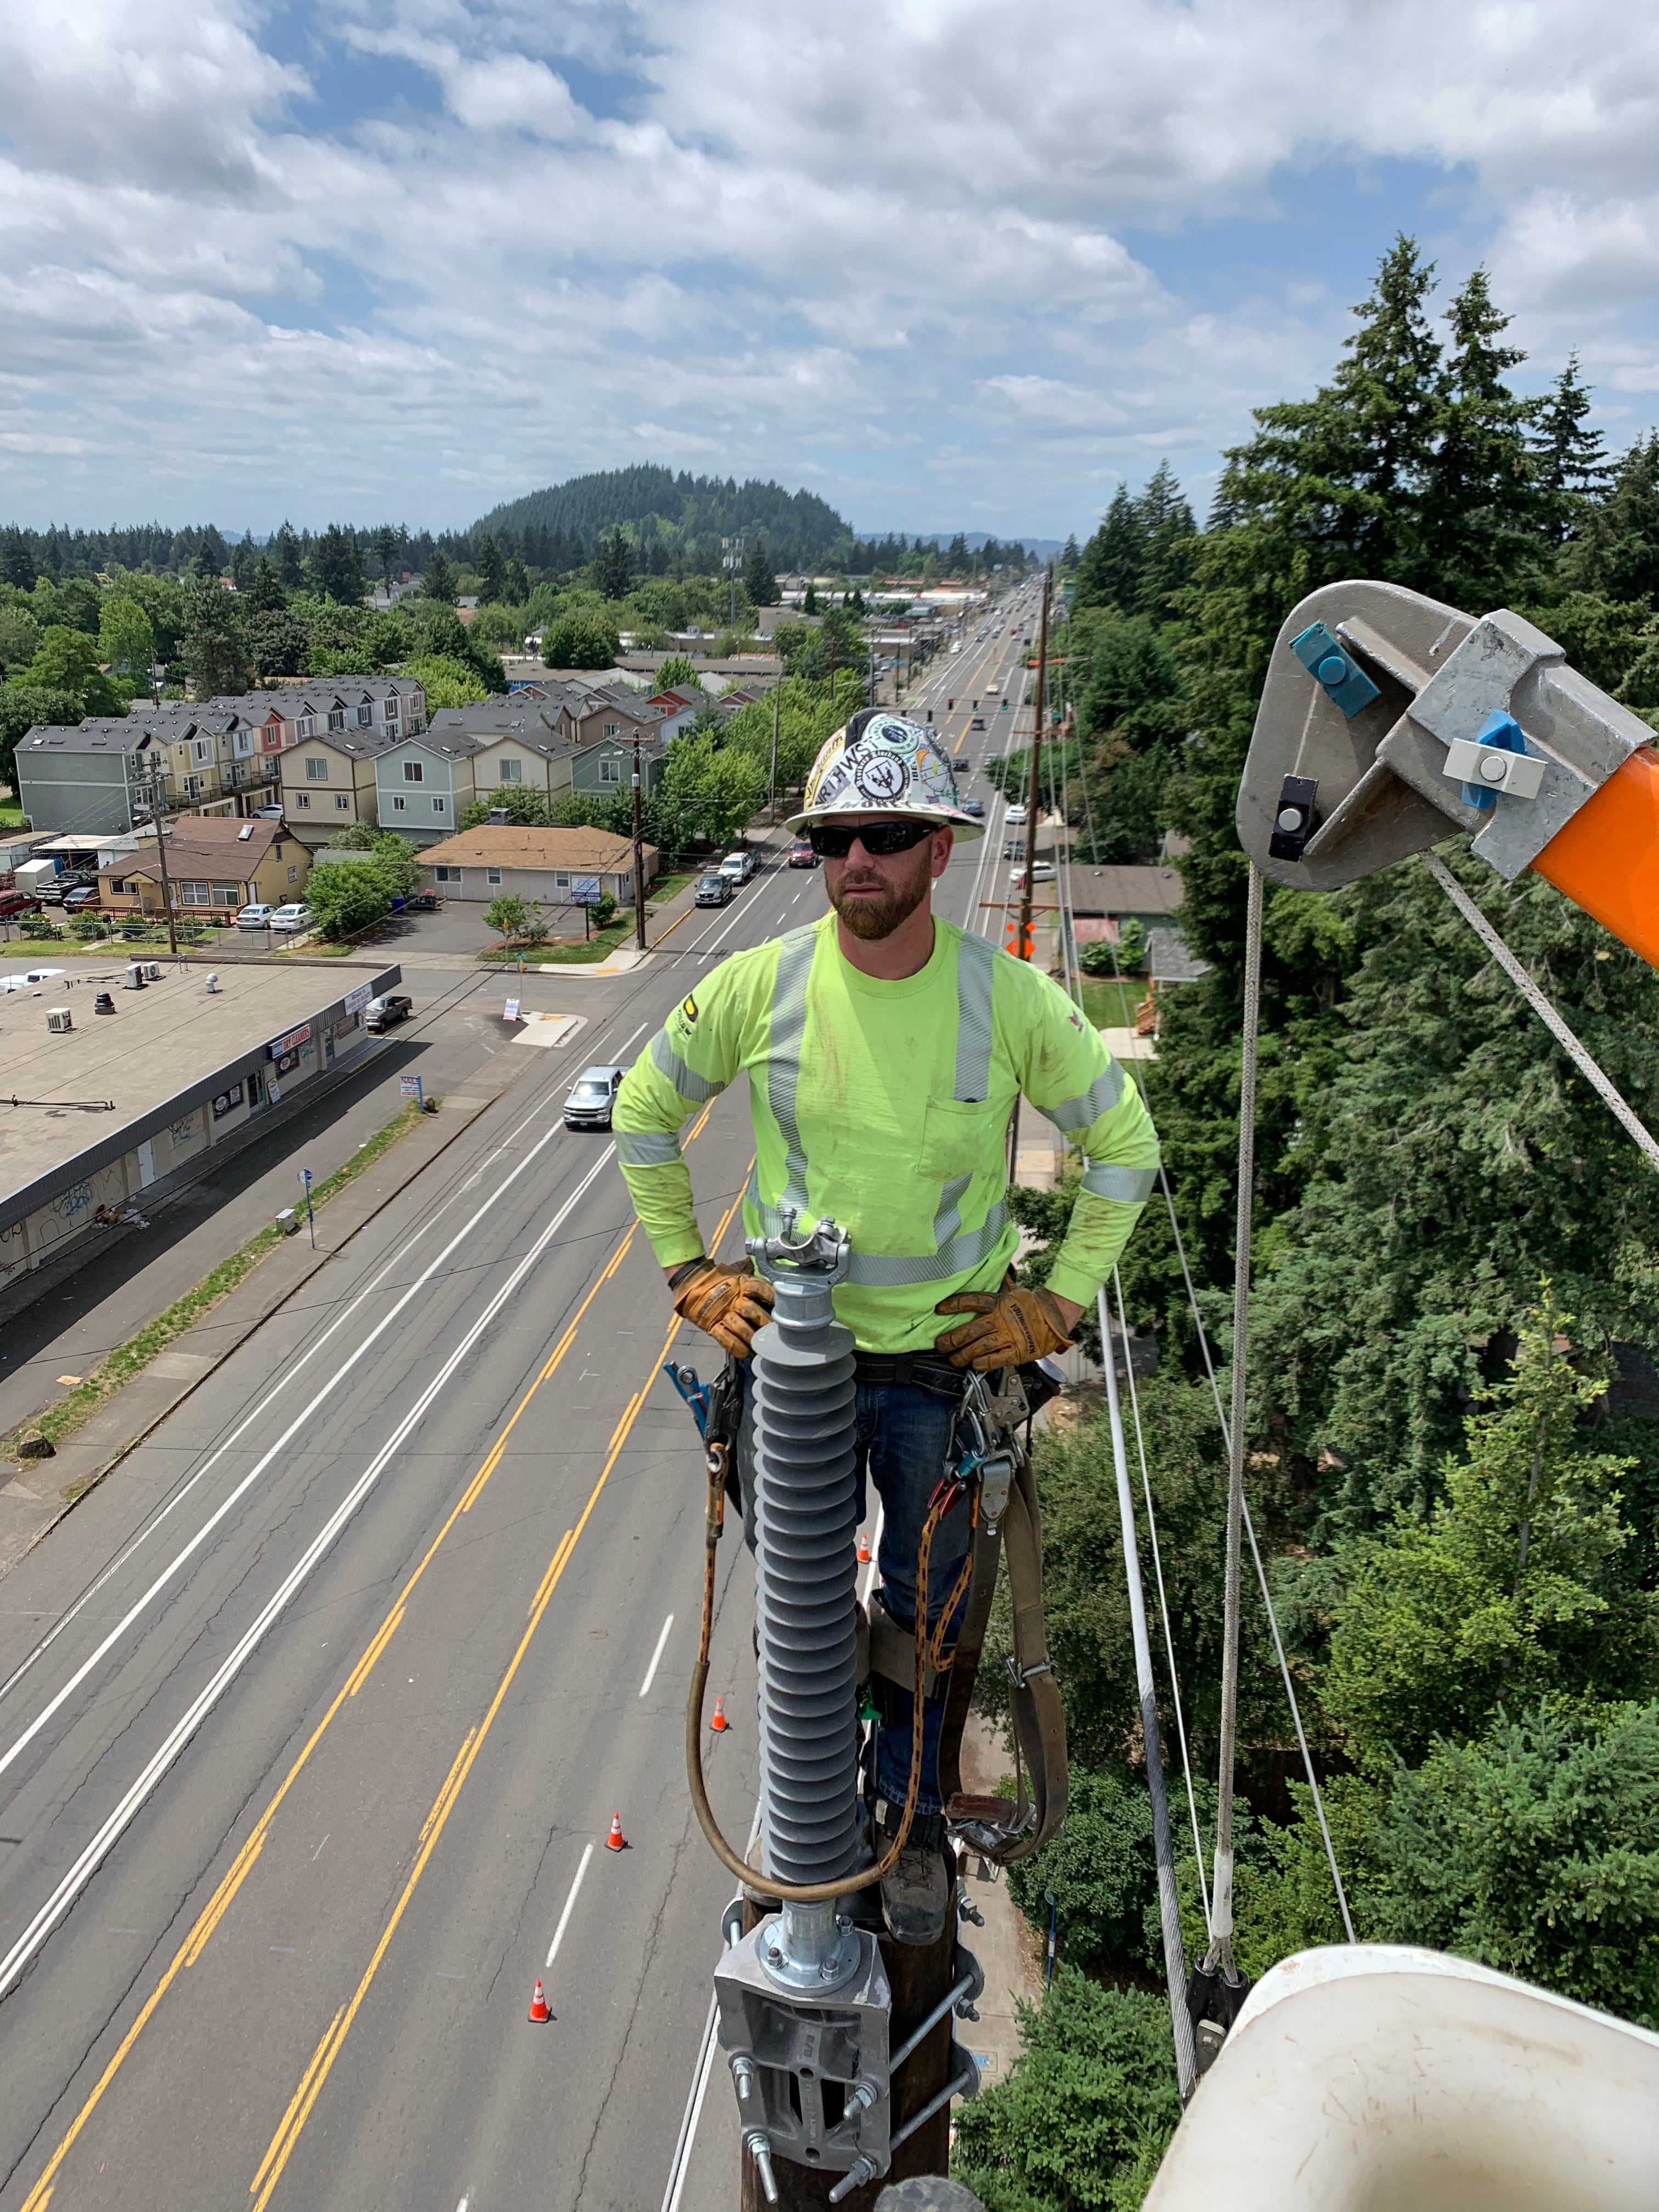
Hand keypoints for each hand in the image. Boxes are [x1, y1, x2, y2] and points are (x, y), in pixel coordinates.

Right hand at [669, 1257, 774, 1357]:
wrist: (690, 1281)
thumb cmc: (716, 1278)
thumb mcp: (735, 1271)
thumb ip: (751, 1272)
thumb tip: (765, 1270)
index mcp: (740, 1283)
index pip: (760, 1288)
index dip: (771, 1297)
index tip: (782, 1306)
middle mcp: (733, 1299)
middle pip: (752, 1311)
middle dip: (765, 1322)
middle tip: (777, 1332)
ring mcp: (721, 1313)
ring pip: (740, 1327)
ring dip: (752, 1337)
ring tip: (762, 1344)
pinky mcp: (711, 1325)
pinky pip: (725, 1339)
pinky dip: (736, 1347)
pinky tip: (745, 1352)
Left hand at [933, 1285, 1076, 1371]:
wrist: (1056, 1318)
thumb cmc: (1032, 1305)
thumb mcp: (1015, 1291)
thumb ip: (1001, 1285)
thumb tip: (997, 1270)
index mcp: (999, 1302)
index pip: (972, 1301)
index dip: (954, 1304)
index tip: (940, 1309)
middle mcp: (1001, 1319)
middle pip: (970, 1329)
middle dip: (952, 1339)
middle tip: (940, 1345)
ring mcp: (1009, 1336)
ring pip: (980, 1347)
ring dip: (964, 1355)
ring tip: (954, 1359)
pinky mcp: (1017, 1351)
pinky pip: (996, 1359)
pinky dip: (983, 1363)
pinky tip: (974, 1365)